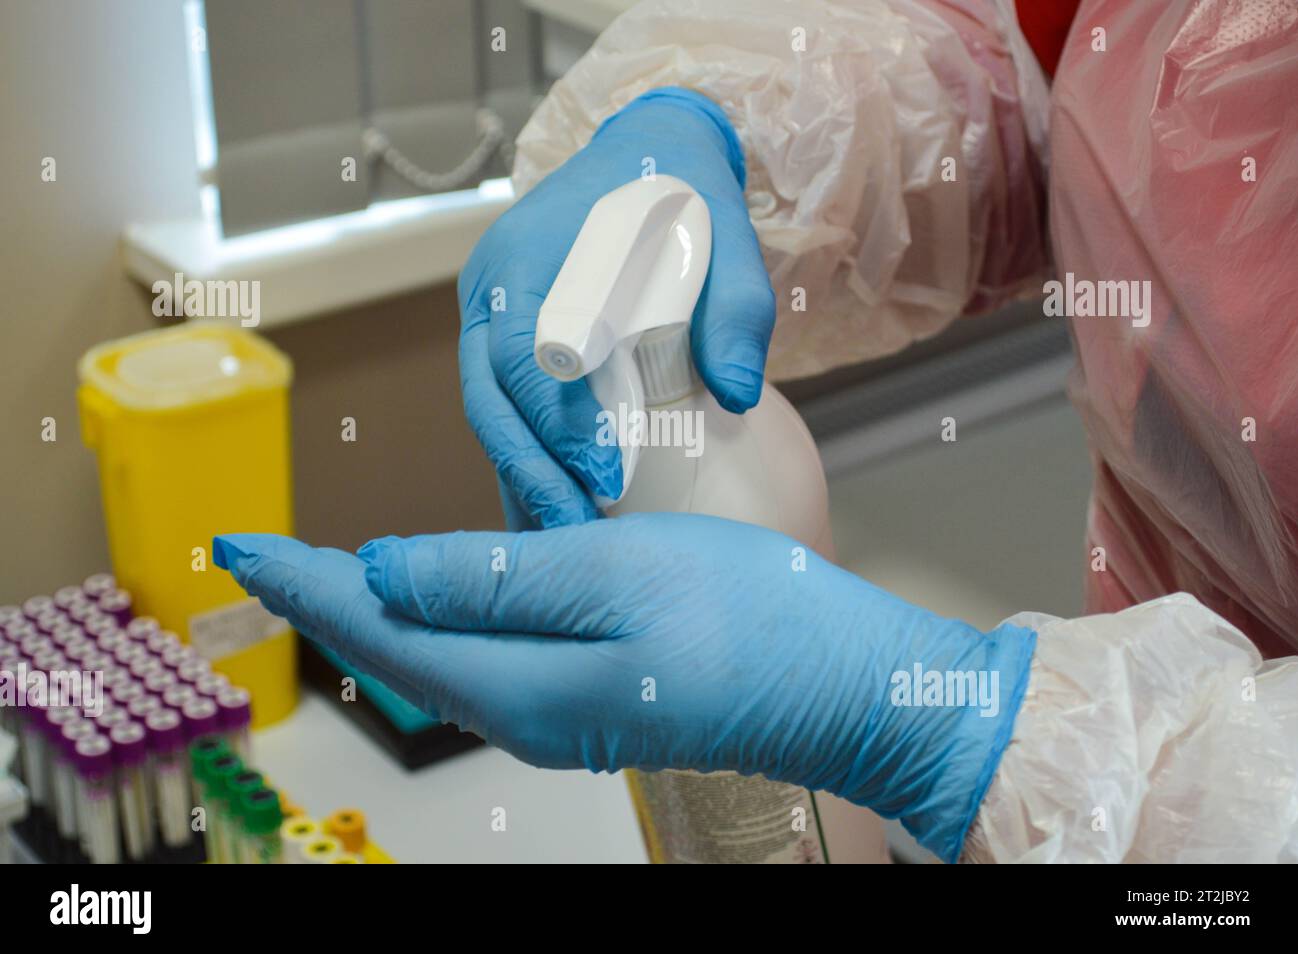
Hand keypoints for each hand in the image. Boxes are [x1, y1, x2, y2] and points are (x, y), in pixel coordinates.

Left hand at [214, 514, 1034, 861]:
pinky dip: (437, 621)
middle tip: (263, 556)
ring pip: (435, 659)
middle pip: (394, 652)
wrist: (846, 685)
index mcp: (516, 682)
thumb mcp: (613, 575)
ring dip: (373, 612)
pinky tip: (433, 599)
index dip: (303, 581)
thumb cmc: (747, 619)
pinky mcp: (595, 696)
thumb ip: (490, 577)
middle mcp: (523, 712)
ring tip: (324, 575)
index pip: (376, 627)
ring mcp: (560, 712)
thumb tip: (381, 572)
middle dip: (322, 600)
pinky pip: (483, 659)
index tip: (240, 545)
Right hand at [459, 87, 774, 528]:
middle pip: (490, 398)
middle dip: (531, 472)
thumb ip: (735, 308)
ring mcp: (486, 317)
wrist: (647, 159)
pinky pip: (503, 410)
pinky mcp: (498, 343)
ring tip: (563, 540)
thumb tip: (736, 393)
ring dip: (522, 477)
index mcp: (530, 256)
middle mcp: (491, 290)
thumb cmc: (684, 198)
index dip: (558, 423)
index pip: (525, 354)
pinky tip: (550, 511)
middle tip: (577, 534)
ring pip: (488, 413)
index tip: (605, 479)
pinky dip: (525, 460)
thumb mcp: (725, 237)